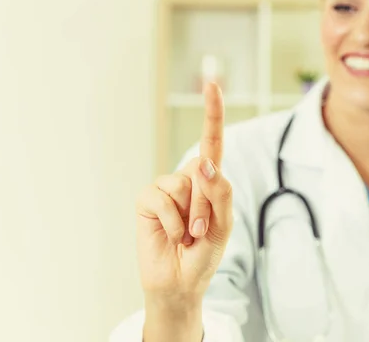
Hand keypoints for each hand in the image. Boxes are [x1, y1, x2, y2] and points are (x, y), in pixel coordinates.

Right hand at [136, 82, 233, 312]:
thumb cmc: (203, 254)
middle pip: (201, 168)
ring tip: (187, 235)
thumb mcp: (222, 225)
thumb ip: (220, 192)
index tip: (212, 84)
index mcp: (209, 182)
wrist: (179, 284)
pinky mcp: (146, 200)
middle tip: (201, 231)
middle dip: (206, 203)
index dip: (212, 113)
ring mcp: (165, 189)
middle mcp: (187, 179)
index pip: (212, 143)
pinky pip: (161, 198)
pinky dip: (171, 221)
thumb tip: (205, 161)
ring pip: (182, 183)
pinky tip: (171, 235)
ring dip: (189, 216)